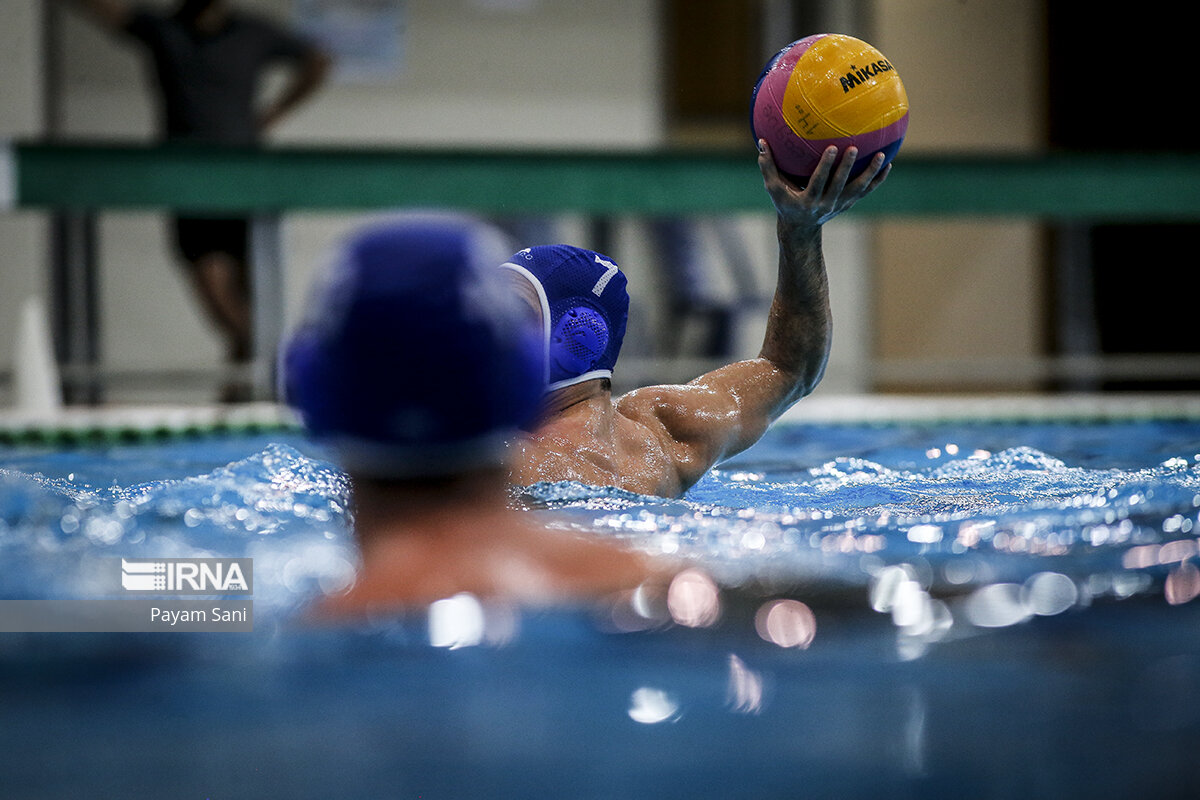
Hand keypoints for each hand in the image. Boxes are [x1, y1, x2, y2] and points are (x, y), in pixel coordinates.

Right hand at [758, 140, 890, 228]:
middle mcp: (826, 204)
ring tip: (882, 156)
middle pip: (840, 185)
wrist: (801, 228)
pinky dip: (878, 179)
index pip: (818, 182)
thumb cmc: (785, 203)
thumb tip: (761, 141)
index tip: (832, 148)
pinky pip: (866, 191)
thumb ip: (767, 166)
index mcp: (808, 201)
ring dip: (871, 174)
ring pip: (858, 189)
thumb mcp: (773, 188)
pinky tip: (887, 164)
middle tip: (855, 148)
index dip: (826, 166)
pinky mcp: (849, 204)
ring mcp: (840, 205)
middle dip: (848, 168)